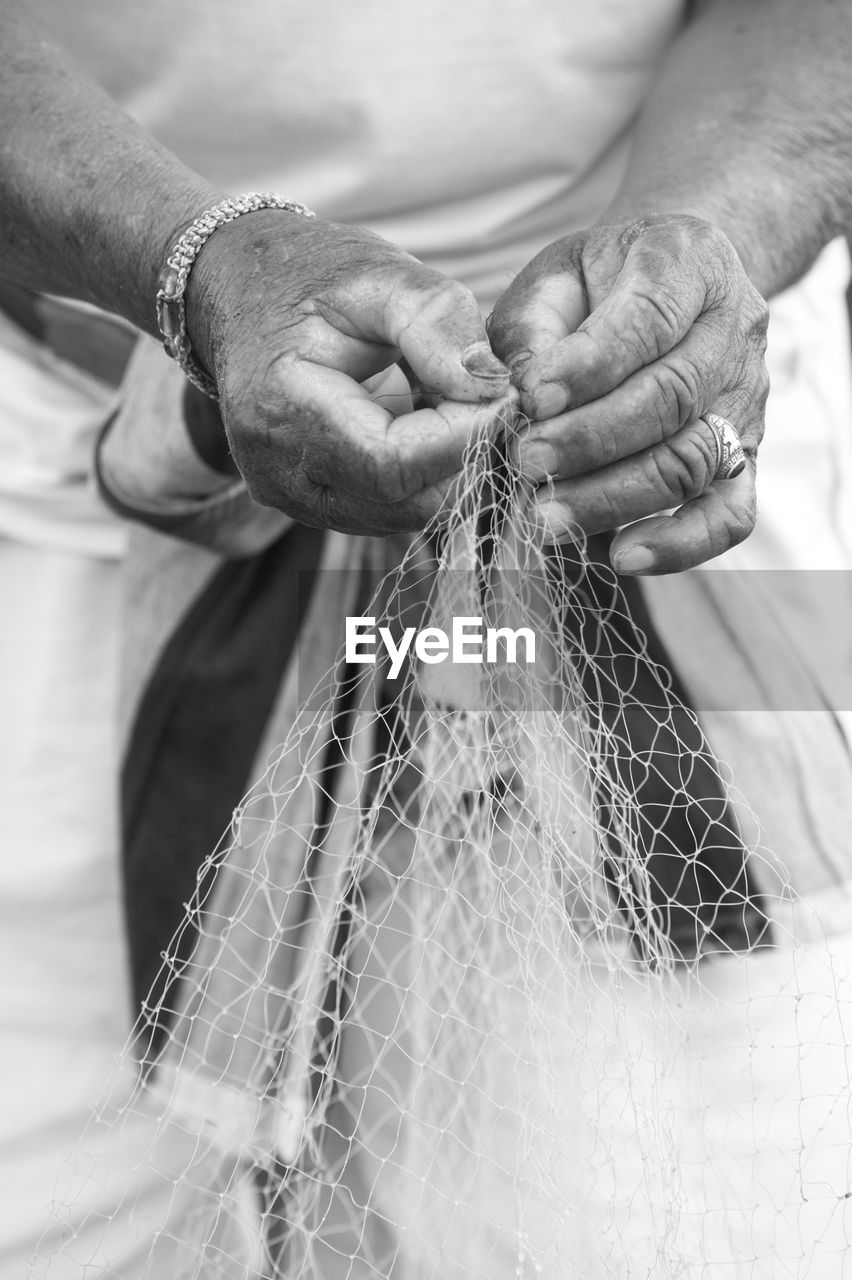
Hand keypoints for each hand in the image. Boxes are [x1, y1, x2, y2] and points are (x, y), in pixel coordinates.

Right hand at [185, 213, 513, 534]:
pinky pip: (386, 509)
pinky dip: (420, 473)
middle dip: (460, 453)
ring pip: (402, 514)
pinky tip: (419, 420)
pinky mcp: (307, 504)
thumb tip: (492, 386)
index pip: (393, 462)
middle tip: (481, 392)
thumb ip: (436, 322)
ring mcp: (289, 496)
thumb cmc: (309, 274)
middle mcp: (278, 470)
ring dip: (443, 465)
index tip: (505, 391)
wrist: (239, 291)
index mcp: (281, 407)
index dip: (463, 436)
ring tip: (444, 397)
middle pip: (403, 502)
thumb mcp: (377, 274)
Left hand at [488, 214, 768, 572]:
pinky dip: (680, 544)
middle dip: (590, 440)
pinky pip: (731, 515)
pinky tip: (620, 557)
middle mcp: (733, 330)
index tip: (530, 398)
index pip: (649, 315)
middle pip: (672, 397)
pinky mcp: (745, 459)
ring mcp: (746, 400)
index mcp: (687, 261)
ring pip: (693, 460)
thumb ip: (533, 325)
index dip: (589, 364)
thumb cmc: (596, 286)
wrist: (670, 286)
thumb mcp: (555, 276)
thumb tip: (517, 394)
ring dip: (614, 496)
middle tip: (524, 463)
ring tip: (545, 516)